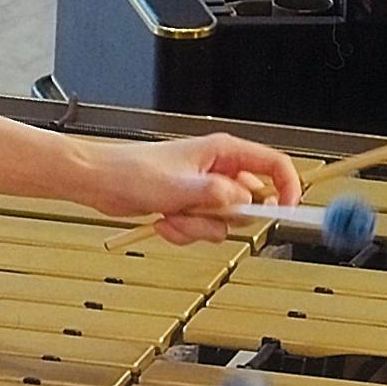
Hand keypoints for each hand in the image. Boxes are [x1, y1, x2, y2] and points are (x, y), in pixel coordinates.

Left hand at [86, 133, 301, 244]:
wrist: (100, 182)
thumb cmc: (131, 172)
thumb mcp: (178, 187)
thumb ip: (215, 196)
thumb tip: (244, 204)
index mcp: (223, 152)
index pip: (274, 165)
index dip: (287, 187)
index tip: (285, 211)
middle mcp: (218, 170)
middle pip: (250, 204)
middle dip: (223, 217)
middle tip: (197, 212)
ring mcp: (203, 191)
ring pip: (224, 223)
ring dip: (198, 228)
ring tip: (172, 217)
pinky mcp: (189, 208)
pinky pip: (202, 230)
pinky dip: (184, 233)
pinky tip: (162, 222)